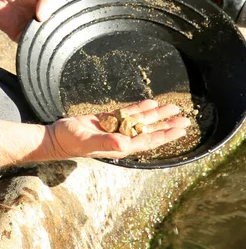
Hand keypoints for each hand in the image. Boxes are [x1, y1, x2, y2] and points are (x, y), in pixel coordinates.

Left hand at [0, 0, 56, 40]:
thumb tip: (44, 17)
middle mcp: (44, 21)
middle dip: (51, 28)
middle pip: (54, 31)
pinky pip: (29, 44)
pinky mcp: (20, 37)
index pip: (61, 19)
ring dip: (41, 35)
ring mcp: (32, 29)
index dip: (61, 20)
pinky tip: (29, 32)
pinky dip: (30, 41)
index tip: (56, 17)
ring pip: (43, 39)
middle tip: (42, 19)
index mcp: (51, 10)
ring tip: (34, 24)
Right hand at [47, 100, 189, 159]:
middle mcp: (124, 137)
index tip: (181, 131)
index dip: (166, 135)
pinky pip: (130, 113)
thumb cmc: (71, 141)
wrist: (57, 136)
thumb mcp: (88, 142)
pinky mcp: (110, 120)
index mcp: (122, 145)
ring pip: (143, 120)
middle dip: (168, 125)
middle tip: (186, 120)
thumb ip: (106, 142)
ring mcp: (118, 128)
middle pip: (151, 130)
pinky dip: (141, 108)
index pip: (150, 140)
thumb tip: (124, 143)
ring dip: (158, 114)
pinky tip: (152, 103)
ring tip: (174, 108)